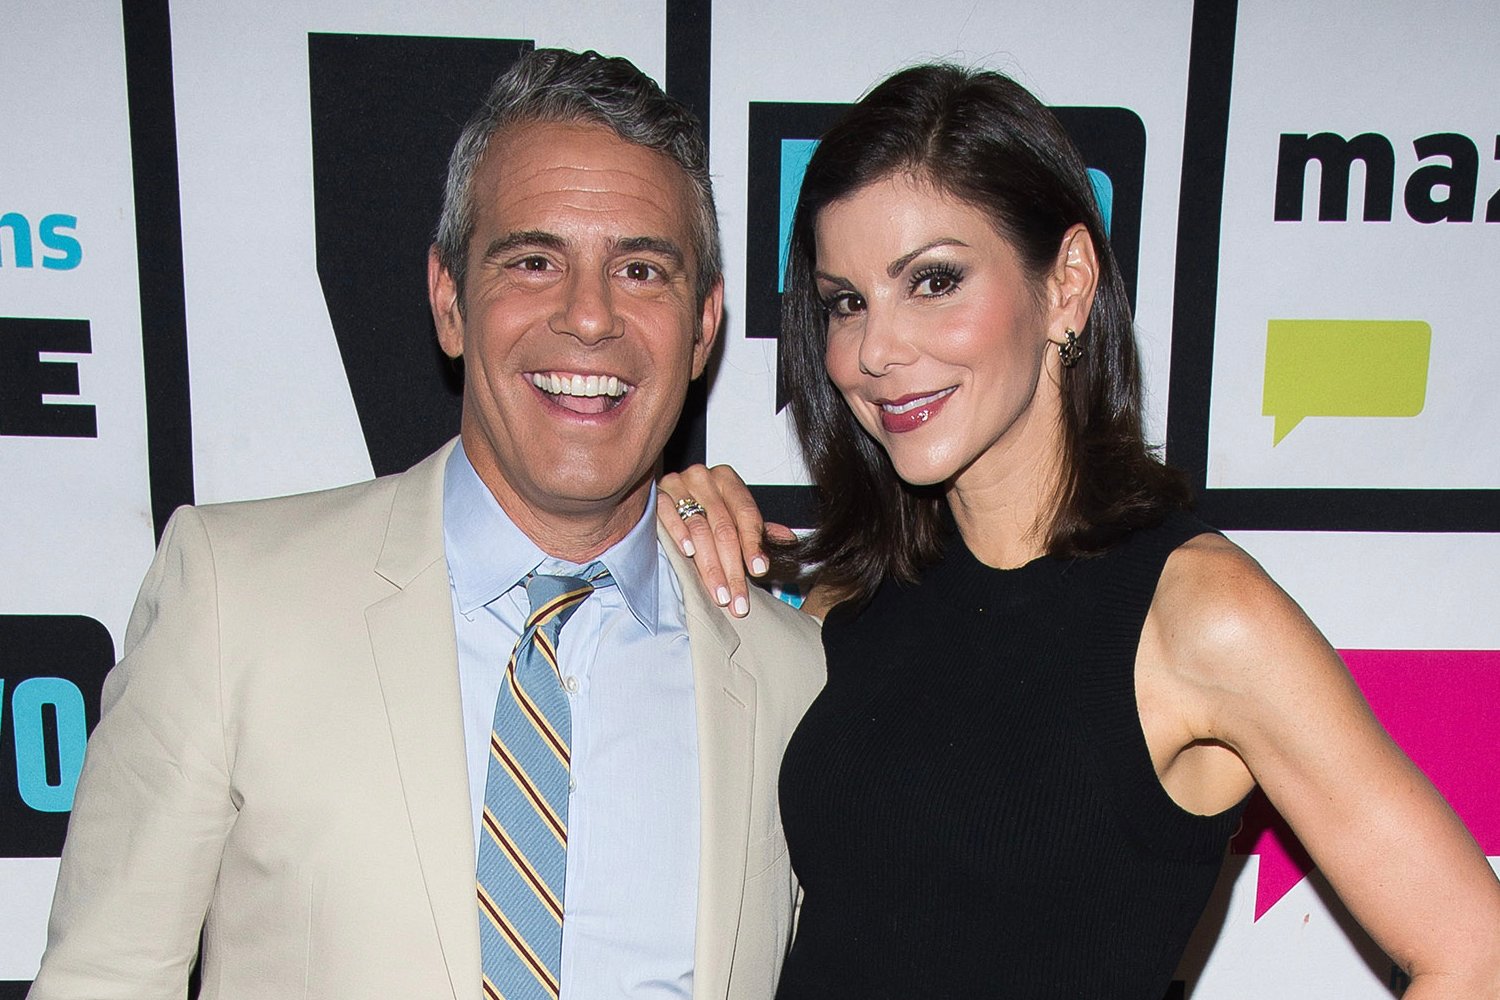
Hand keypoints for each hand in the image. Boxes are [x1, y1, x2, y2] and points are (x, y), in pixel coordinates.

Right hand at [656, 465, 791, 616]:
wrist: (667, 498)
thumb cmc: (704, 509)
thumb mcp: (734, 516)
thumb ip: (758, 530)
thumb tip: (789, 539)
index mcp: (728, 480)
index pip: (746, 514)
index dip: (753, 545)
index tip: (759, 571)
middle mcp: (704, 478)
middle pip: (723, 528)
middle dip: (732, 568)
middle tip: (737, 598)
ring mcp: (679, 484)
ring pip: (699, 528)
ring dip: (709, 566)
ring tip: (718, 593)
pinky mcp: (657, 494)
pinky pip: (668, 514)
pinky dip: (679, 534)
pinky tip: (688, 553)